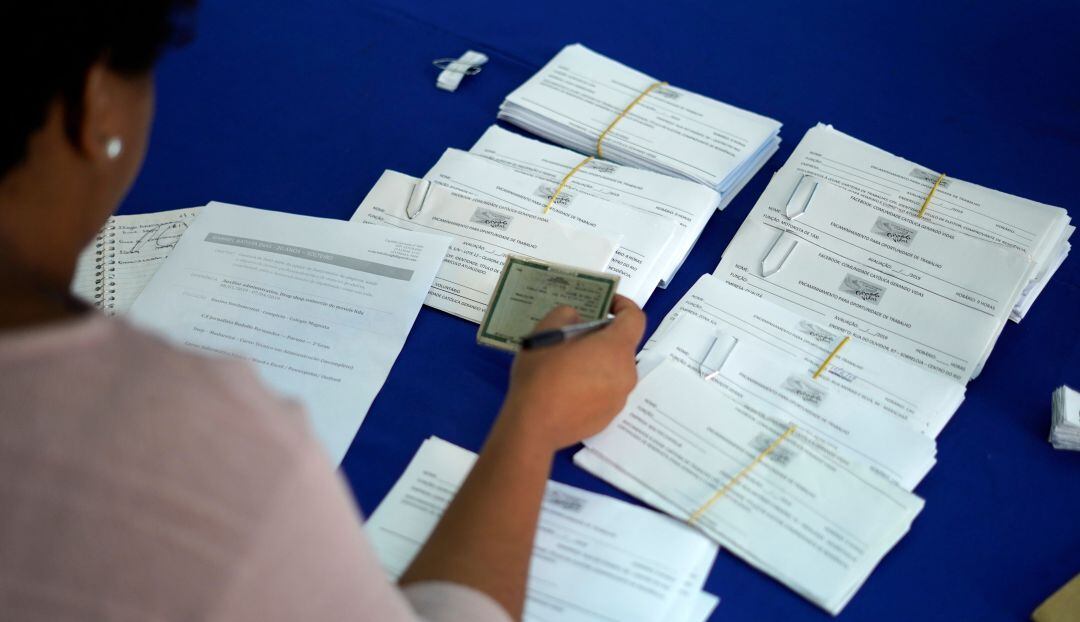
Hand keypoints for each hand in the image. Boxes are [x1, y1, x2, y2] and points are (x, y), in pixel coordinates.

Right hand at [496, 295, 645, 451]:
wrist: (533, 427)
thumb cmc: (541, 376)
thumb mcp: (545, 333)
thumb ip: (566, 315)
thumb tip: (576, 320)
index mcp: (615, 348)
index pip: (635, 318)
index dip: (623, 305)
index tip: (605, 304)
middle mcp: (626, 373)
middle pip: (622, 345)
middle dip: (603, 336)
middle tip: (575, 336)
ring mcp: (619, 398)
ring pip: (614, 370)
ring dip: (597, 361)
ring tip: (567, 365)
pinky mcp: (608, 417)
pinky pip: (606, 392)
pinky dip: (593, 385)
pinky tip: (567, 390)